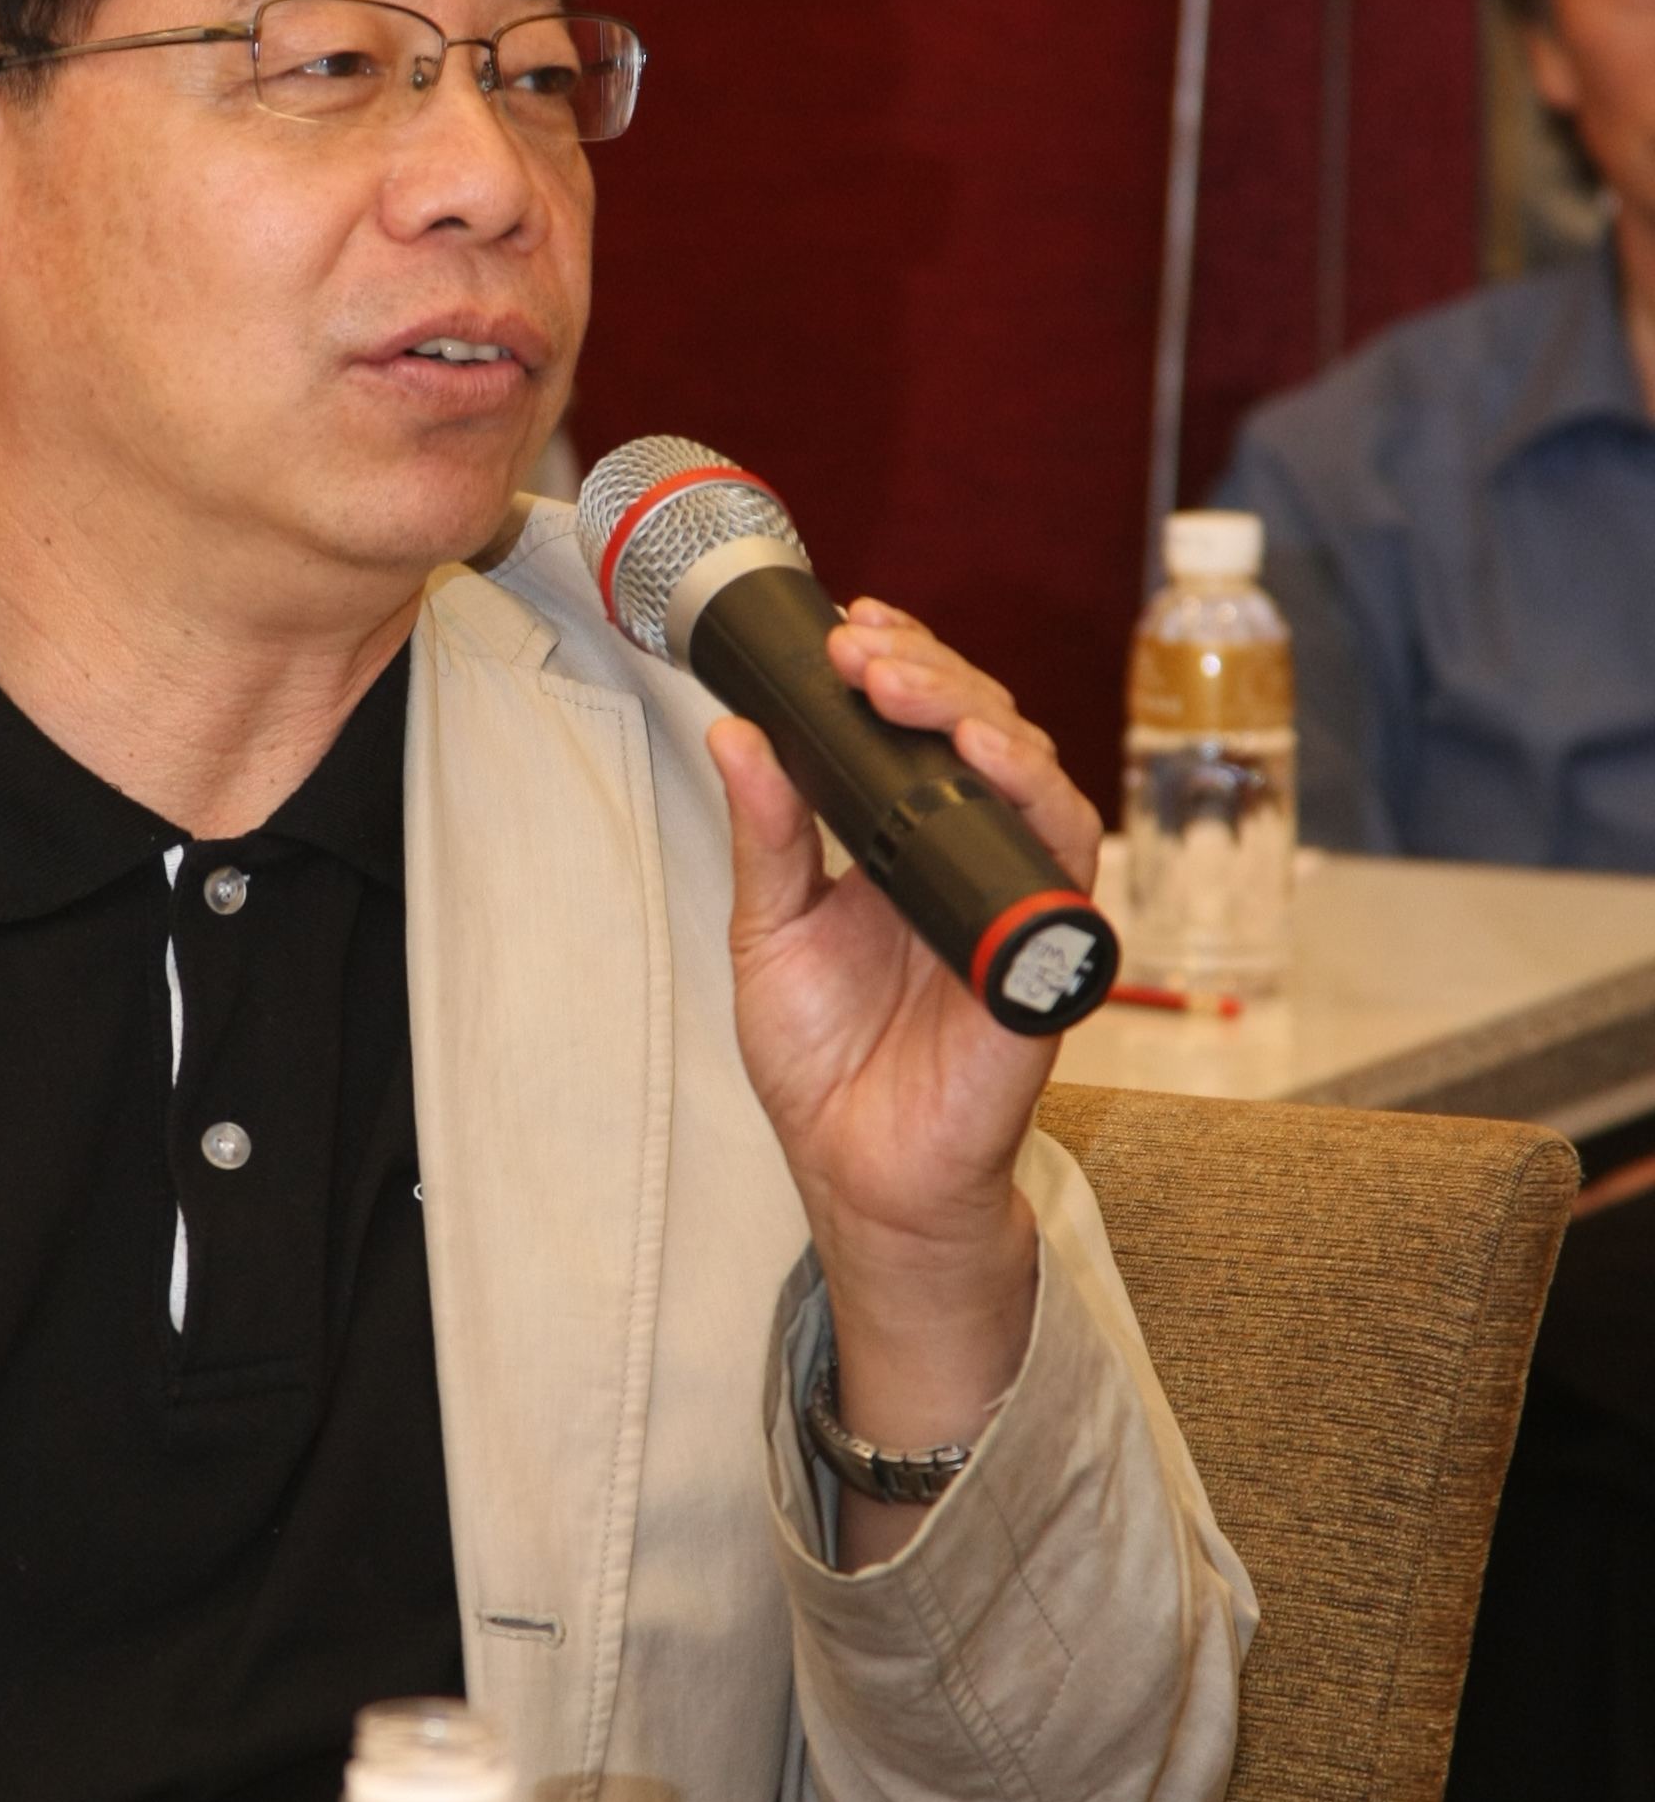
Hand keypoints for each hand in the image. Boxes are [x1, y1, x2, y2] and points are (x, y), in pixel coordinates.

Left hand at [711, 603, 1101, 1542]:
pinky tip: (986, 758)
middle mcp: (971, 856)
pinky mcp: (1047, 943)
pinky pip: (1063, 850)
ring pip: (1030, 770)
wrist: (863, 1174)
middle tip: (864, 651)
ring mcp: (1016, 894)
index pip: (920, 728)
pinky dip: (1031, 793)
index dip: (899, 666)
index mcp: (907, 843)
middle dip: (926, 673)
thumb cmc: (828, 1065)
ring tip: (906, 684)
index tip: (850, 628)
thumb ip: (768, 836)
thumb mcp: (773, 932)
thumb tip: (738, 735)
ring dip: (973, 713)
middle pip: (980, 729)